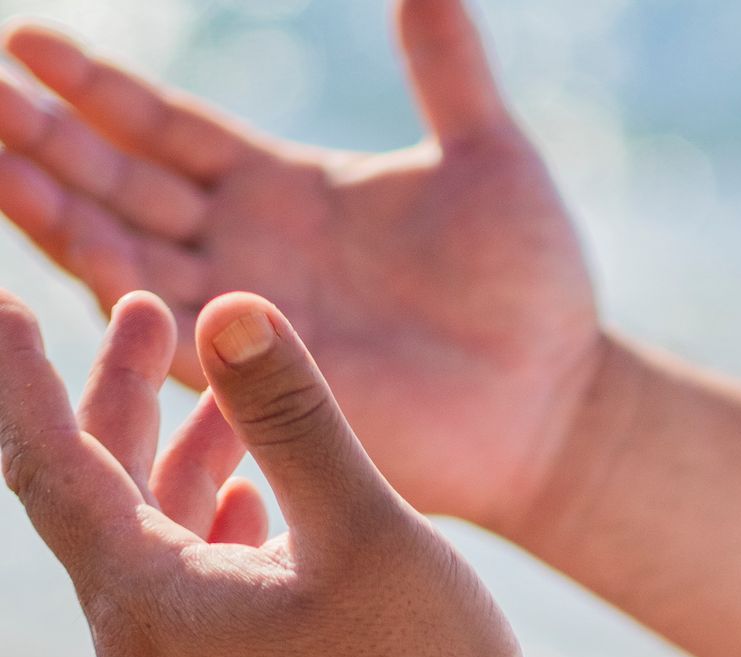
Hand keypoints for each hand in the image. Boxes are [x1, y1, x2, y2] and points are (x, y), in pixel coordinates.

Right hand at [0, 0, 601, 535]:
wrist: (561, 403)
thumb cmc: (533, 290)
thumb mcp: (485, 153)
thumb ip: (446, 63)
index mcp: (282, 190)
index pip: (164, 130)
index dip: (95, 87)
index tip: (23, 43)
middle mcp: (248, 253)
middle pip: (118, 184)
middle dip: (41, 141)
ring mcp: (253, 321)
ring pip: (125, 255)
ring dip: (54, 211)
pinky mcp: (270, 384)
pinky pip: (177, 337)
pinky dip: (124, 296)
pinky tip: (73, 251)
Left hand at [0, 284, 539, 656]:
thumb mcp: (367, 531)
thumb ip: (292, 415)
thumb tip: (227, 306)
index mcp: (148, 607)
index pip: (47, 465)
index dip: (23, 376)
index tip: (5, 305)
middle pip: (97, 514)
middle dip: (121, 408)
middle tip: (149, 318)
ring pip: (151, 577)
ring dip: (180, 489)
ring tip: (233, 433)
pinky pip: (190, 640)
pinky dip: (207, 564)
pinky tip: (264, 542)